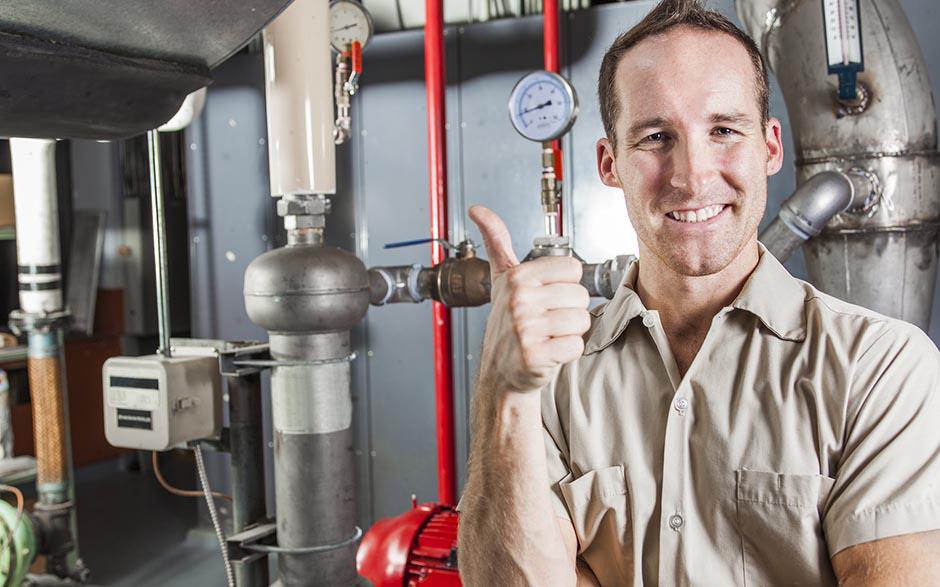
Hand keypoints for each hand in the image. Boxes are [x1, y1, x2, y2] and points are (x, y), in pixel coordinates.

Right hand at [469, 205, 589, 393]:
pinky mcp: (534, 355)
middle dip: (569, 311)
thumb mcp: (501, 279)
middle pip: (580, 296)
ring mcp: (525, 329)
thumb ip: (496, 242)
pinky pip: (576, 346)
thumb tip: (478, 210)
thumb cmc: (507, 322)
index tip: (546, 297)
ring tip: (549, 335)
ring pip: (582, 321)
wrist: (500, 370)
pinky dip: (567, 352)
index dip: (564, 285)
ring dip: (570, 332)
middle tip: (547, 321)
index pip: (573, 269)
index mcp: (517, 277)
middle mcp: (519, 300)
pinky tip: (549, 351)